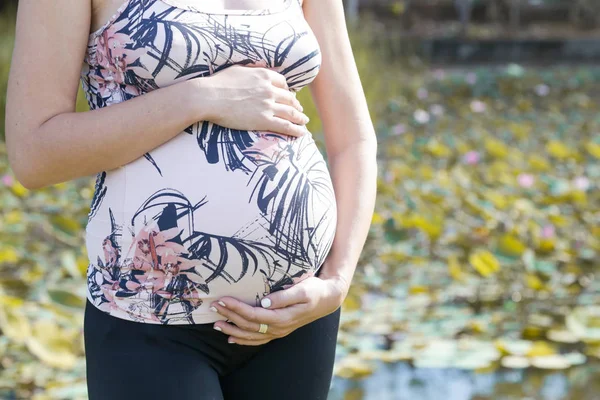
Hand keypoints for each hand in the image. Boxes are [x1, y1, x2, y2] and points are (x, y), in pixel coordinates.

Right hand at [197, 64, 309, 136]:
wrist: (208, 97)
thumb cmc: (218, 83)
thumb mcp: (238, 69)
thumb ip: (252, 69)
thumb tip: (261, 66)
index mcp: (264, 75)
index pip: (283, 83)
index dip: (288, 90)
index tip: (289, 96)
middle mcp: (269, 89)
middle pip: (289, 98)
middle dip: (296, 105)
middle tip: (299, 110)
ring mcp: (268, 105)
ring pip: (291, 113)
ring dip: (300, 118)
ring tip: (304, 122)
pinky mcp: (264, 120)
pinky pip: (286, 126)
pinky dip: (296, 130)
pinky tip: (301, 133)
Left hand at [209, 274, 346, 345]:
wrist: (328, 299)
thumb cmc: (314, 290)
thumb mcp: (302, 289)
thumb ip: (283, 296)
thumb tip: (264, 301)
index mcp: (283, 317)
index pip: (253, 314)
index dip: (236, 308)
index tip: (223, 299)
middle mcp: (279, 327)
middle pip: (249, 325)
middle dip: (229, 316)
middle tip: (213, 306)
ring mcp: (279, 331)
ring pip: (251, 335)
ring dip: (232, 330)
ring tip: (216, 324)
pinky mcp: (279, 330)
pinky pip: (258, 340)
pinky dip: (243, 340)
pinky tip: (232, 339)